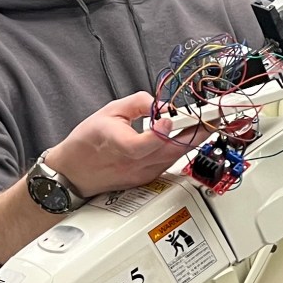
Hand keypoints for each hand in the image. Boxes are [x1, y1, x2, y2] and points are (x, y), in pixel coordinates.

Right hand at [47, 93, 194, 197]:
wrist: (73, 173)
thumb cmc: (87, 142)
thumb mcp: (109, 111)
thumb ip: (137, 103)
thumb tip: (160, 103)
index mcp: (120, 145)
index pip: (147, 144)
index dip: (161, 132)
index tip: (169, 117)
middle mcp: (134, 164)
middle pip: (171, 151)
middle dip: (194, 133)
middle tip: (209, 118)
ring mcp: (142, 174)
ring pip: (174, 158)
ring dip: (191, 141)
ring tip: (203, 125)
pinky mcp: (147, 179)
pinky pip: (169, 164)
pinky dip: (179, 150)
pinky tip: (186, 138)